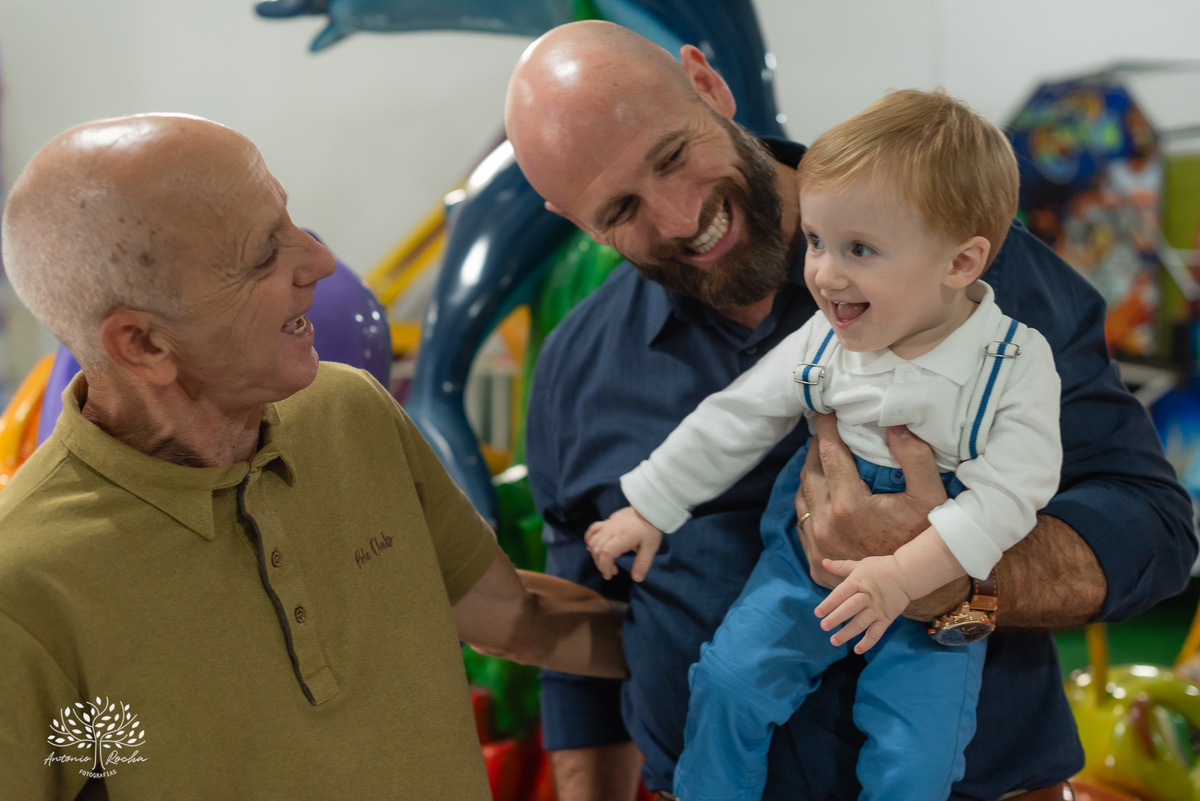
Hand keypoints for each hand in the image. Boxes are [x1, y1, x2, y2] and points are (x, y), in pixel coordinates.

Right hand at [584, 507, 662, 581]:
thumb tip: (637, 579)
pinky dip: (590, 539)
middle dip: (601, 564)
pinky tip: (594, 548)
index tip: (610, 575)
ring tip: (608, 561)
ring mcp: (607, 525)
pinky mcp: (606, 522)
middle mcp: (611, 531)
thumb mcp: (651, 548)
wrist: (648, 510)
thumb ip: (643, 563)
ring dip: (596, 555)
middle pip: (597, 549)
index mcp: (622, 537)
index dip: (604, 566)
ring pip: (593, 542)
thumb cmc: (650, 529)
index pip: (605, 553)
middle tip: (613, 571)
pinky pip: (592, 530)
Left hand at [796, 416, 951, 609]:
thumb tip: (894, 424)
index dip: (825, 428)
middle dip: (816, 447)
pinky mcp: (813, 560)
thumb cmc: (924, 539)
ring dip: (811, 473)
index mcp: (848, 506)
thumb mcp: (930, 497)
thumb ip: (915, 458)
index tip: (826, 410)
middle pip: (810, 472)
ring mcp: (816, 545)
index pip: (828, 453)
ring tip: (822, 456)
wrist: (913, 587)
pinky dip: (809, 500)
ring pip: (802, 496)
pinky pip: (803, 520)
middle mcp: (825, 525)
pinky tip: (822, 491)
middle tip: (825, 430)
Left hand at [814, 556, 912, 653]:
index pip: (841, 593)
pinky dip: (868, 643)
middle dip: (836, 618)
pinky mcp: (886, 618)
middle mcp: (867, 596)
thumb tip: (823, 562)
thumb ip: (841, 567)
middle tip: (823, 627)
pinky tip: (857, 650)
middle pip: (850, 608)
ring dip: (847, 633)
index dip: (828, 603)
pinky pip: (877, 633)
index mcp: (858, 582)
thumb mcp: (860, 565)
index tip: (817, 613)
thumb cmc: (881, 568)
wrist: (907, 574)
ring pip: (861, 623)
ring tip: (834, 641)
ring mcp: (877, 609)